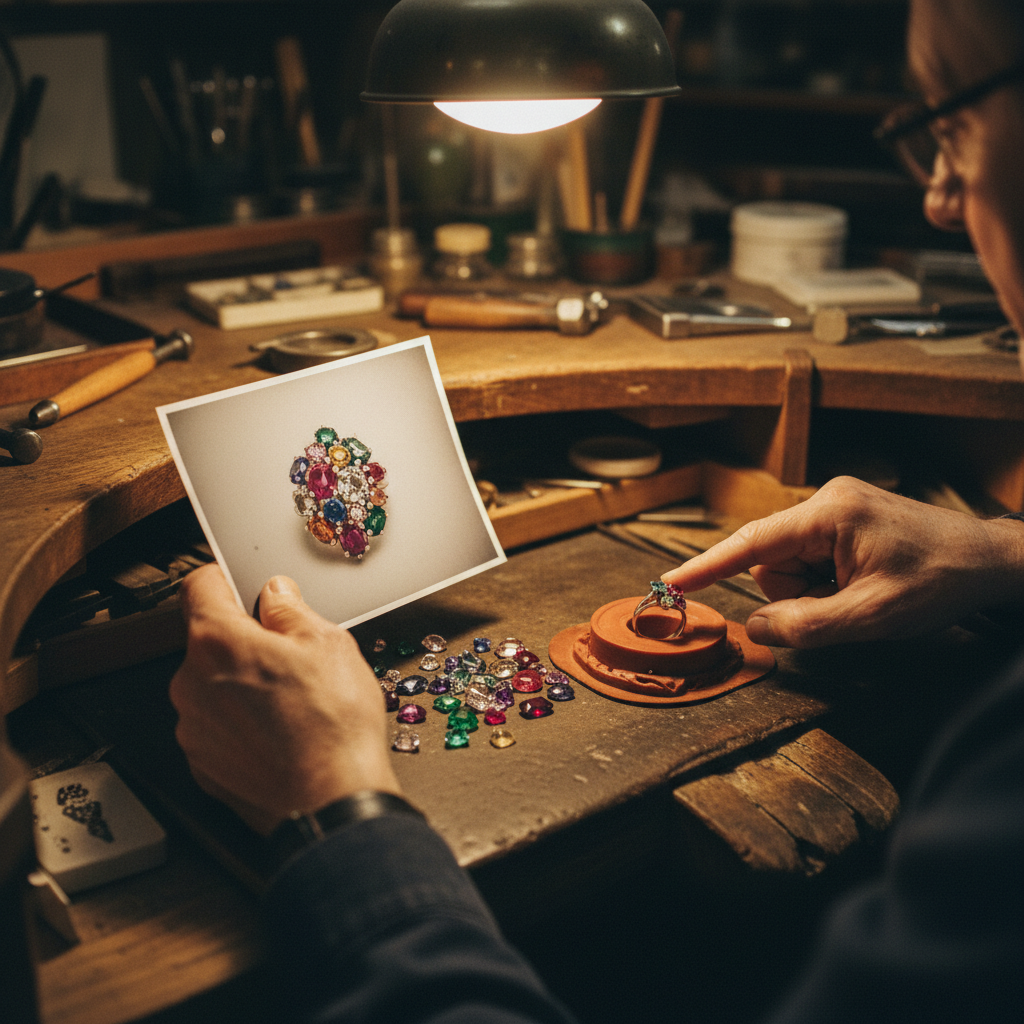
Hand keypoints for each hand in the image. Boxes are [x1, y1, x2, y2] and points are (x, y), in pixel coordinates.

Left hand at [169, 564, 399, 834]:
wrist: (332, 800)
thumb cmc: (332, 726)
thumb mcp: (328, 643)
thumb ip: (291, 610)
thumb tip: (277, 596)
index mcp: (217, 642)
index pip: (200, 586)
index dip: (225, 580)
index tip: (242, 585)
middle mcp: (191, 683)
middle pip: (209, 641)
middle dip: (245, 640)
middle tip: (291, 654)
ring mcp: (194, 729)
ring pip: (213, 686)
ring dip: (242, 684)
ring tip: (293, 700)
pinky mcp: (203, 764)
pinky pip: (218, 726)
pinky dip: (242, 723)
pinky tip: (282, 730)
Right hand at [662, 476, 1023, 648]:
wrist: (991, 561)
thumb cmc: (941, 580)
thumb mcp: (871, 615)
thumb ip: (805, 625)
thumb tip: (755, 627)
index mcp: (829, 514)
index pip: (750, 543)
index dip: (706, 567)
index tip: (670, 583)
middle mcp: (826, 501)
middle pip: (771, 562)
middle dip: (797, 594)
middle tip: (845, 605)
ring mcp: (836, 507)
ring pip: (789, 565)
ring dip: (814, 591)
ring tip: (861, 593)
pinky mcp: (844, 518)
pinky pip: (810, 558)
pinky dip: (826, 582)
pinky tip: (862, 583)